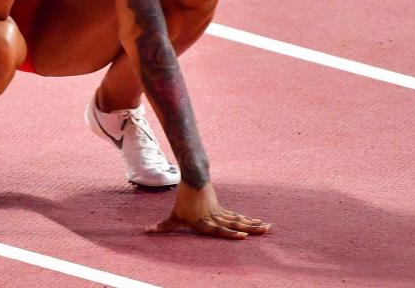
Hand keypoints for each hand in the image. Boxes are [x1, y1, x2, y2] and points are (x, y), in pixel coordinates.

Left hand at [147, 181, 270, 239]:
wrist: (194, 178)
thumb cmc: (183, 201)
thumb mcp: (173, 216)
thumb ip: (163, 226)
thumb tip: (146, 231)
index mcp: (204, 222)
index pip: (219, 230)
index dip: (231, 234)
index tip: (243, 236)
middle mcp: (215, 218)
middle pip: (235, 224)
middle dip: (251, 228)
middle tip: (265, 230)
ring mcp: (221, 213)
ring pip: (239, 220)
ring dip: (254, 224)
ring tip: (267, 227)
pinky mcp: (223, 209)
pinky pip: (237, 216)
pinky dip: (248, 220)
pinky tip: (258, 222)